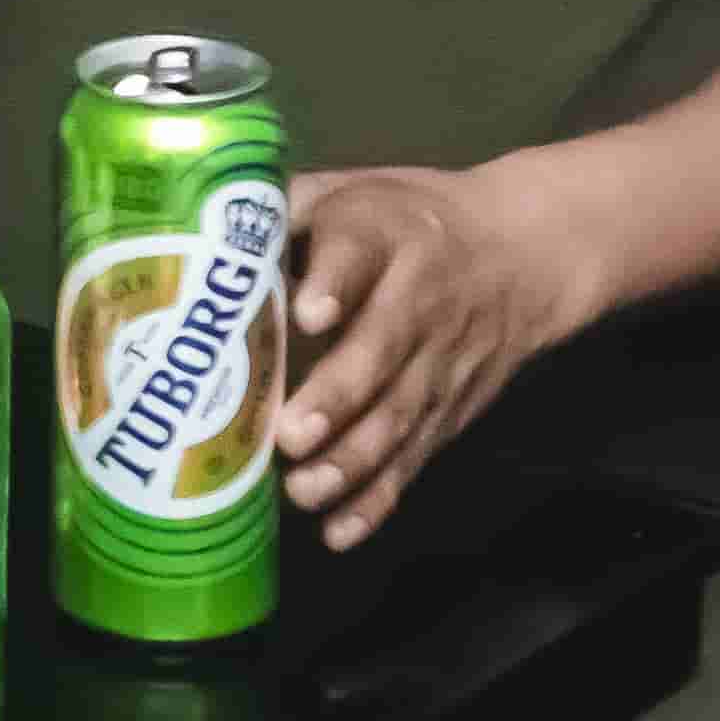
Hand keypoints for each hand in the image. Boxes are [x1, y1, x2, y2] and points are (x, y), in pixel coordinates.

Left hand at [274, 162, 589, 552]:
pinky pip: (413, 459)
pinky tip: (339, 531)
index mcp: (385, 235)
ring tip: (304, 489)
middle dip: (337, 395)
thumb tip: (194, 228)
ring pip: (397, 416)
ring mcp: (438, 364)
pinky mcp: (446, 413)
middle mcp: (418, 301)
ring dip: (351, 460)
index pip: (359, 250)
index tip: (310, 312)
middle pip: (381, 348)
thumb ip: (286, 205)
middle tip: (289, 433)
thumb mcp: (356, 189)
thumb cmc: (407, 220)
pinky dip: (379, 499)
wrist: (525, 252)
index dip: (334, 279)